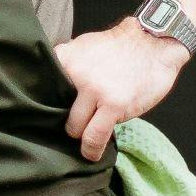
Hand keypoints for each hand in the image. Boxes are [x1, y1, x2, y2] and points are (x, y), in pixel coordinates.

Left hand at [52, 16, 186, 163]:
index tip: (46, 116)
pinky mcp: (113, 104)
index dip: (46, 106)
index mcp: (65, 58)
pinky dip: (91, 149)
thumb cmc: (120, 48)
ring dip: (80, 136)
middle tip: (75, 127)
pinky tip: (91, 154)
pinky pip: (94, 136)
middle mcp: (74, 72)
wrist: (153, 41)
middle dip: (65, 121)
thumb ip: (68, 68)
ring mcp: (93, 89)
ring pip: (74, 127)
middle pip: (56, 112)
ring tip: (84, 141)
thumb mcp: (84, 47)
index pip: (42, 90)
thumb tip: (56, 92)